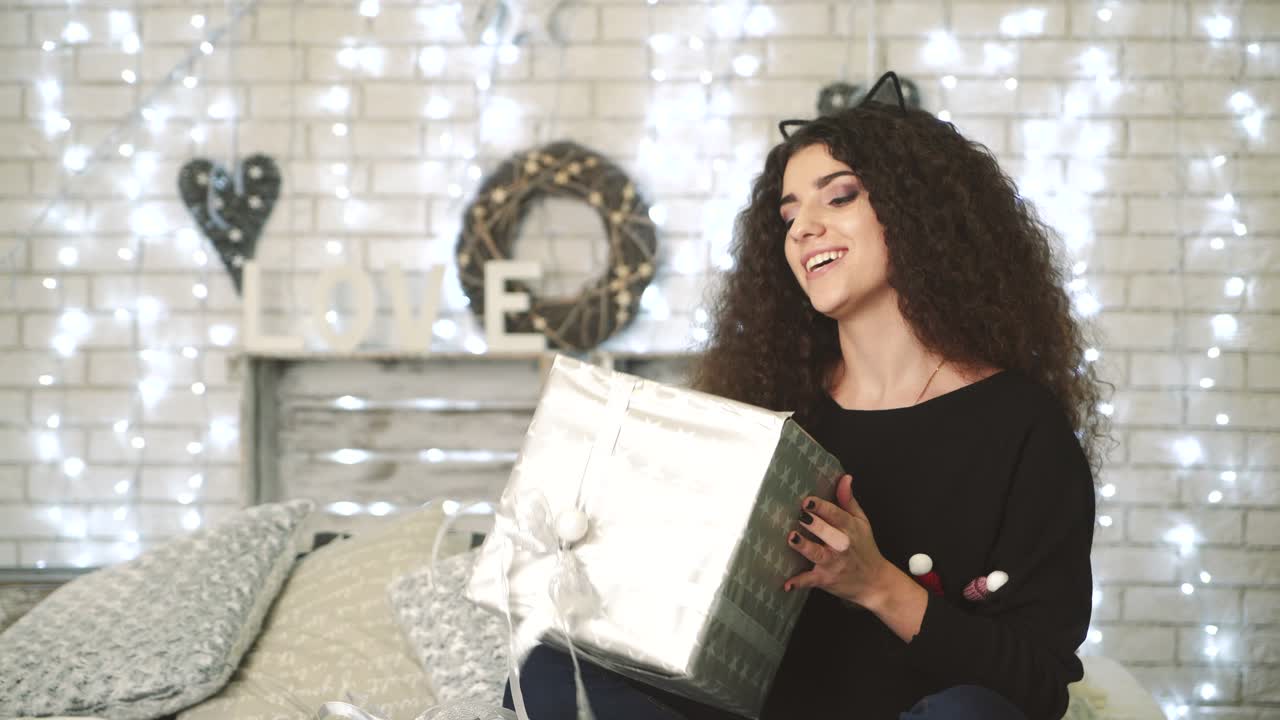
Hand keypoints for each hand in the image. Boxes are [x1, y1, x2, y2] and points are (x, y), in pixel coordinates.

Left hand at [783, 474, 893, 607]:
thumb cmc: (865, 548)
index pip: (835, 514)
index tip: (808, 501)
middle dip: (813, 523)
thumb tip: (845, 478)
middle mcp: (841, 544)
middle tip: (800, 515)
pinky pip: (810, 580)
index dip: (821, 507)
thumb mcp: (861, 522)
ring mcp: (832, 563)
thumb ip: (848, 501)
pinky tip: (787, 584)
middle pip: (826, 531)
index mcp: (849, 528)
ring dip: (804, 546)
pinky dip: (799, 583)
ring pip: (817, 553)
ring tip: (792, 538)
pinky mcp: (825, 579)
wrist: (875, 582)